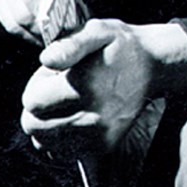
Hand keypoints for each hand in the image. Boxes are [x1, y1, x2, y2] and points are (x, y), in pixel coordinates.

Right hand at [0, 0, 112, 42]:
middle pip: (24, 3)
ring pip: (16, 17)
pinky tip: (44, 37)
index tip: (67, 21)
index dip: (50, 6)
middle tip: (64, 33)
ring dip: (38, 32)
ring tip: (57, 37)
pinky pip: (10, 24)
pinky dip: (28, 35)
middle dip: (46, 23)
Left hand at [19, 19, 186, 155]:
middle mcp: (90, 121)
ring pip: (45, 143)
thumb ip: (69, 45)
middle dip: (38, 107)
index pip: (32, 102)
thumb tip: (46, 60)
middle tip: (59, 91)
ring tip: (69, 104)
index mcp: (84, 90)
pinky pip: (63, 154)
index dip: (37, 85)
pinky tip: (73, 120)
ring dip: (49, 123)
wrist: (154, 66)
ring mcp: (98, 140)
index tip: (55, 75)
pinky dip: (60, 140)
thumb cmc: (121, 46)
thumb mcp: (97, 32)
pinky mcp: (103, 150)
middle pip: (34, 127)